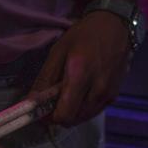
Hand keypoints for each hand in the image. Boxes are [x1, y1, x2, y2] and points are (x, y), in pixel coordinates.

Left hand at [28, 10, 132, 125]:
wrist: (116, 26)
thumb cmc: (84, 35)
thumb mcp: (58, 51)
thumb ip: (45, 79)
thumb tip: (31, 103)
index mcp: (80, 74)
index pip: (64, 114)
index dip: (50, 117)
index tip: (43, 109)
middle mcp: (97, 88)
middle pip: (73, 120)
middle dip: (59, 115)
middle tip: (53, 100)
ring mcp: (109, 94)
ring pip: (83, 118)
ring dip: (72, 112)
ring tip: (69, 94)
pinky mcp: (115, 96)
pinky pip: (94, 112)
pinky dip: (84, 108)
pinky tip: (82, 92)